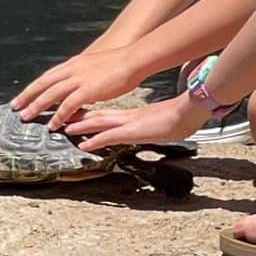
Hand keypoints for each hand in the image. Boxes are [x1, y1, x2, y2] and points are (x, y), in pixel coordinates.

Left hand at [9, 47, 142, 125]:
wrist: (132, 60)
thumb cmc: (119, 63)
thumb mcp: (95, 65)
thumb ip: (84, 73)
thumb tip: (78, 81)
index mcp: (74, 63)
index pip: (47, 76)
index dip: (34, 86)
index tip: (23, 95)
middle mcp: (72, 70)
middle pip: (43, 83)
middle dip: (27, 95)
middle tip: (15, 107)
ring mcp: (78, 79)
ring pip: (50, 94)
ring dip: (36, 106)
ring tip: (26, 117)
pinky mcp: (87, 90)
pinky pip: (67, 105)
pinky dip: (58, 115)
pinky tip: (52, 125)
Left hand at [66, 92, 205, 150]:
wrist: (189, 109)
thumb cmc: (184, 114)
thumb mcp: (167, 118)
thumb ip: (159, 119)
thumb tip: (161, 121)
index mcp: (137, 114)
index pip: (110, 114)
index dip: (94, 115)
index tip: (81, 115)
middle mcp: (130, 116)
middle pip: (100, 116)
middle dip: (82, 118)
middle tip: (66, 119)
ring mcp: (130, 123)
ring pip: (99, 124)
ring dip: (82, 128)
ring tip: (66, 130)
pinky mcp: (133, 131)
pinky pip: (109, 136)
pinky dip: (95, 140)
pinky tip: (84, 145)